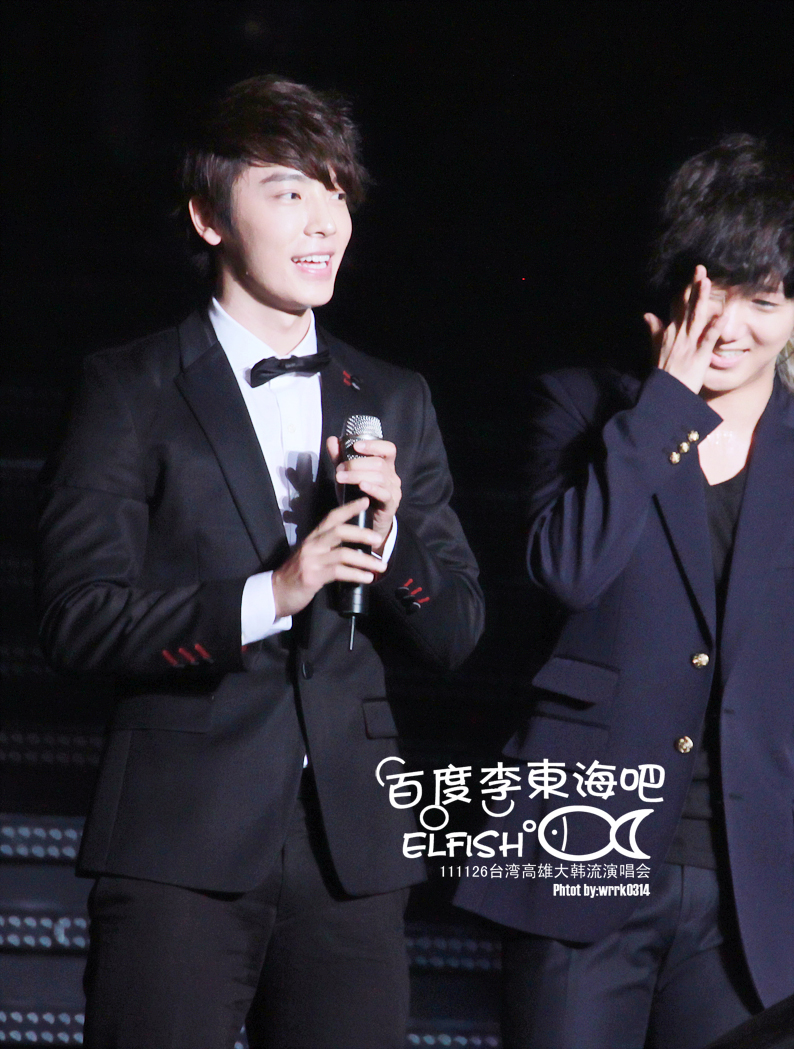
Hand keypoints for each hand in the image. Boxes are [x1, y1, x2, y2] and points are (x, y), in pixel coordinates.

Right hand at [272, 498, 385, 617]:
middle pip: (340, 531)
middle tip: (379, 539)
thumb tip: (354, 546)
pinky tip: (367, 578)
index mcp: (313, 538)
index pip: (332, 517)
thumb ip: (328, 548)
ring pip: (343, 553)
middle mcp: (312, 545)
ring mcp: (311, 560)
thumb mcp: (311, 556)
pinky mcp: (312, 576)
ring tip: (380, 566)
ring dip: (365, 560)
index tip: (365, 501)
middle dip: (362, 533)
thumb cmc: (297, 575)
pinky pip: (339, 572)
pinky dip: (356, 574)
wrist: (276, 593)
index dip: (349, 508)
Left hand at [327, 435, 401, 552]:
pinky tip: (361, 486)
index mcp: (385, 466)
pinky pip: (384, 494)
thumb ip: (340, 458)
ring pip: (380, 477)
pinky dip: (372, 488)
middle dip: (356, 463)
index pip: (388, 449)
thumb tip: (332, 440)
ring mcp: (393, 490)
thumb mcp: (348, 476)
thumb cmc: (358, 497)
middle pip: (378, 463)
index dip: (374, 445)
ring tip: (341, 478)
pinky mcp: (391, 504)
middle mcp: (392, 476)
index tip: (356, 446)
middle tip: (339, 469)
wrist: (366, 525)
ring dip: (358, 475)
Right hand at [644, 265, 727, 393]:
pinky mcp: (698, 356)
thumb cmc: (663, 372)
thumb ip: (654, 330)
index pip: (679, 308)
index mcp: (670, 333)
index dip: (687, 291)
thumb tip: (647, 314)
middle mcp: (678, 335)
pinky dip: (714, 328)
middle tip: (701, 269)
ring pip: (696, 318)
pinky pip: (707, 340)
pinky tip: (722, 316)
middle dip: (694, 288)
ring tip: (708, 282)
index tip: (693, 276)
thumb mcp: (655, 348)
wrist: (664, 394)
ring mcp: (688, 344)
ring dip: (702, 300)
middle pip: (687, 307)